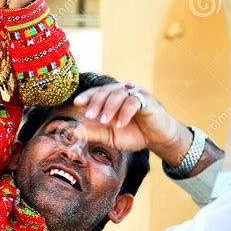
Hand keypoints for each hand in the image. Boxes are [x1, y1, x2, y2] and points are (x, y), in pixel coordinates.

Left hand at [73, 82, 191, 161]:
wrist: (157, 139)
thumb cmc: (133, 134)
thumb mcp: (109, 136)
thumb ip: (93, 132)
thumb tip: (73, 132)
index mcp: (112, 96)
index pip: (97, 92)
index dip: (87, 96)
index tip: (77, 103)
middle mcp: (123, 91)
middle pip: (106, 91)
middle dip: (96, 102)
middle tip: (90, 115)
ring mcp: (136, 94)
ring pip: (118, 94)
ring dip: (110, 108)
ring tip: (104, 122)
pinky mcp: (148, 100)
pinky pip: (134, 102)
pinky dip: (125, 113)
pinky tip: (120, 124)